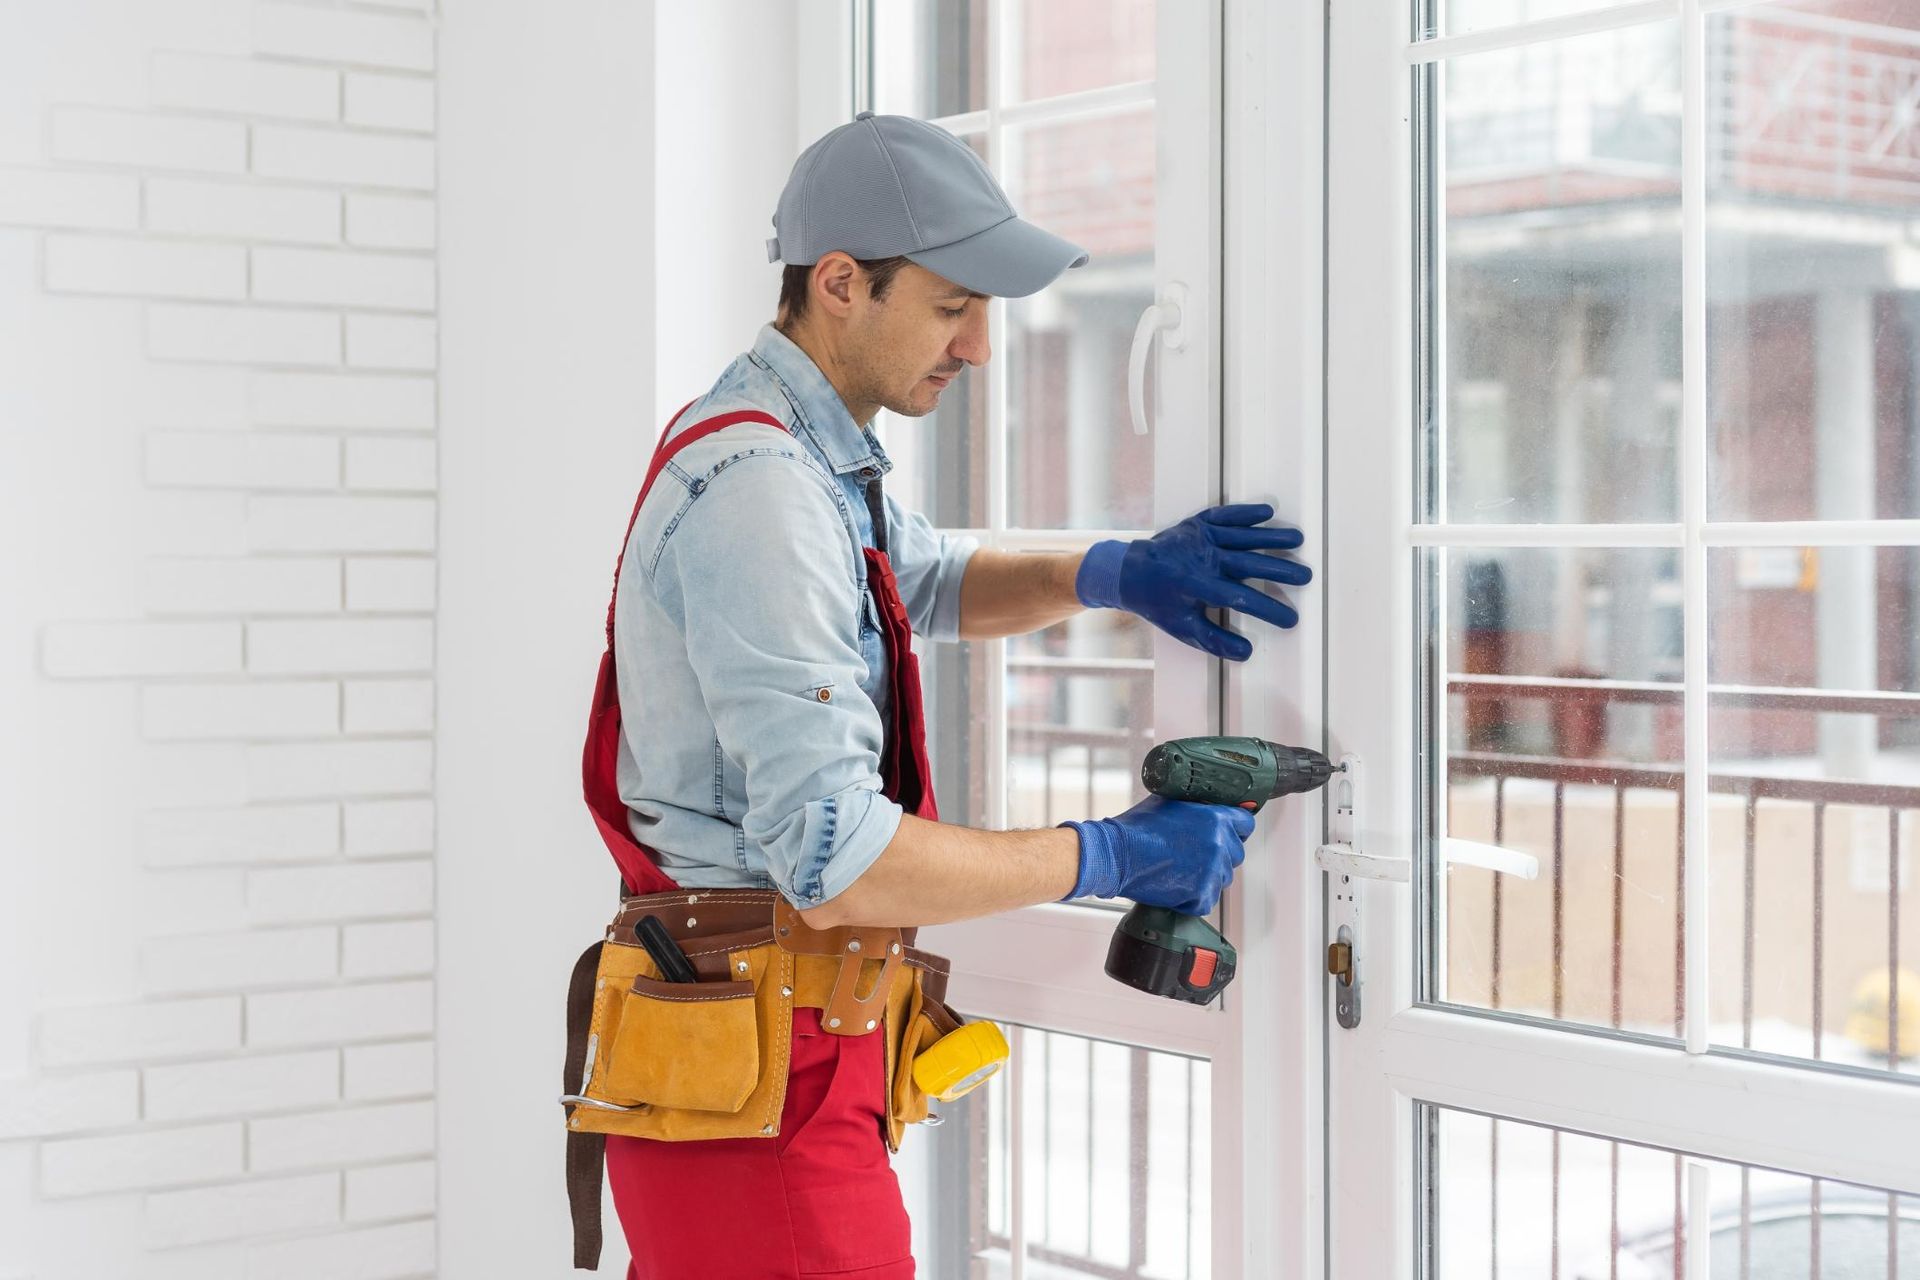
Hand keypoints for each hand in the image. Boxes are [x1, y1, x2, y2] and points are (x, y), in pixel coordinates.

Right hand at [1059, 794, 1254, 915]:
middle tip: (1193, 853)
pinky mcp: (1201, 895)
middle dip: (1219, 854)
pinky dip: (1194, 896)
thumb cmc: (1138, 827)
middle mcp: (1219, 844)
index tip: (1227, 833)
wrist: (1116, 854)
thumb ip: (1197, 804)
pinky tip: (1175, 885)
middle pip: (1236, 853)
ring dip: (1207, 875)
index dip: (1235, 828)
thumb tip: (1212, 803)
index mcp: (1216, 818)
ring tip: (1180, 869)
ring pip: (1223, 877)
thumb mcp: (1171, 801)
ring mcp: (1212, 871)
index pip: (1246, 824)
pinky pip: (1207, 899)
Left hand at [1074, 504, 1310, 660]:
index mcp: (1197, 586)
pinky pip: (1224, 515)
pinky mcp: (1198, 524)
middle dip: (1278, 570)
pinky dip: (1245, 512)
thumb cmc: (1160, 603)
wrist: (1130, 571)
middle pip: (1247, 563)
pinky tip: (1268, 512)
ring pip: (1241, 536)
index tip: (1291, 618)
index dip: (1267, 609)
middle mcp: (1202, 559)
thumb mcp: (1183, 627)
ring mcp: (1201, 538)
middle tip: (1307, 576)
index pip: (1240, 598)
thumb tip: (1247, 652)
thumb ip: (1214, 640)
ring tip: (1299, 540)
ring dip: (1270, 537)